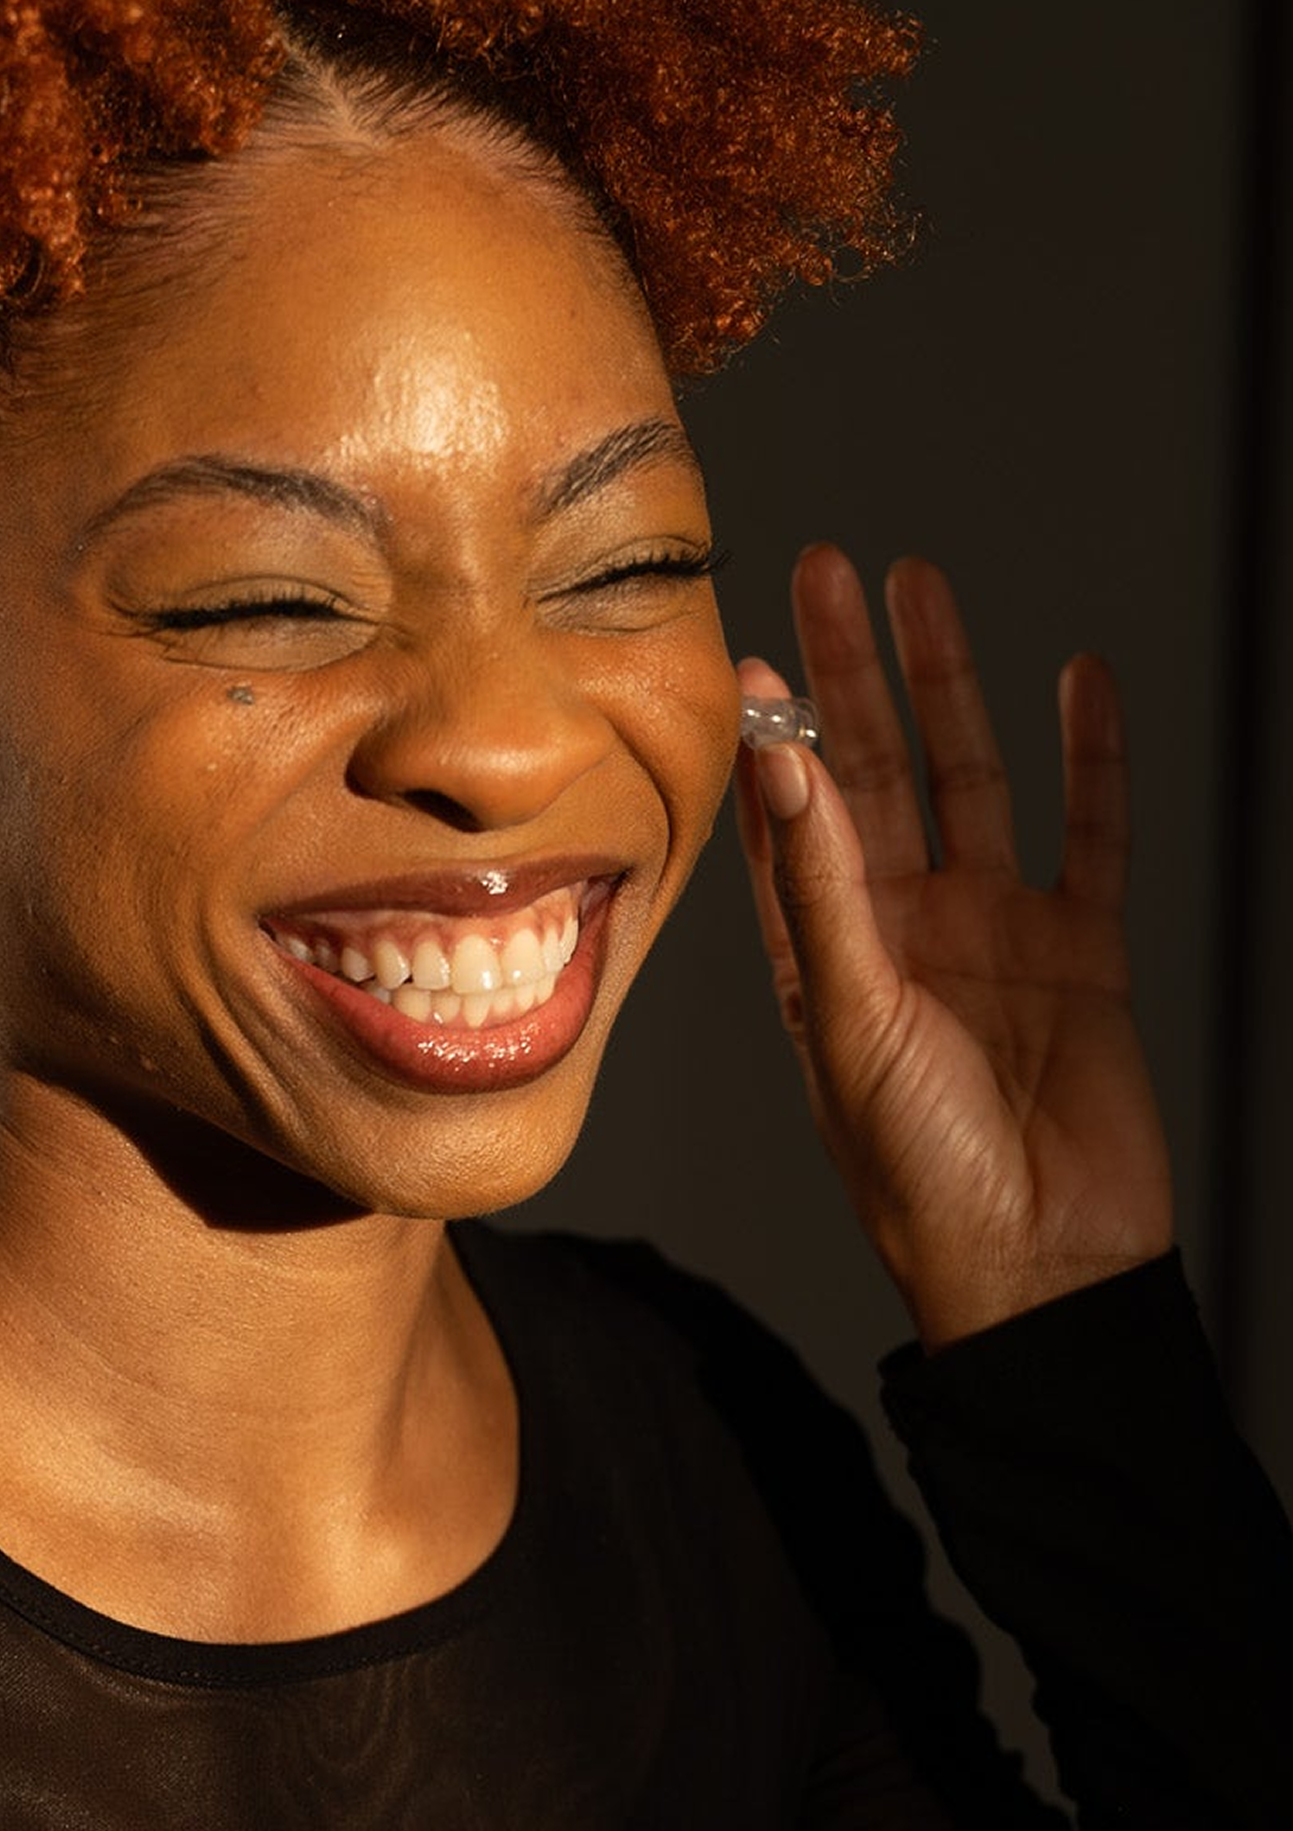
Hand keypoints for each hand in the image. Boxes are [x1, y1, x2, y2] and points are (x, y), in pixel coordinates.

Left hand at [733, 547, 1172, 1349]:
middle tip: (824, 569)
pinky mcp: (1080, 949)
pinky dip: (1091, 757)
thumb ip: (826, 894)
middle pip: (869, 769)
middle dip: (848, 671)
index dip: (765, 734)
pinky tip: (1078, 680)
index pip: (781, 818)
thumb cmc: (920, 1172)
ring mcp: (990, 932)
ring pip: (970, 778)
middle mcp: (897, 928)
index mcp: (819, 955)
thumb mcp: (854, 1024)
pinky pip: (1088, 833)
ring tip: (923, 589)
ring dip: (950, 685)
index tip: (739, 643)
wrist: (1038, 1261)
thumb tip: (784, 768)